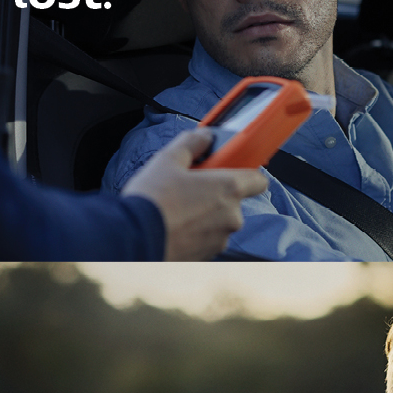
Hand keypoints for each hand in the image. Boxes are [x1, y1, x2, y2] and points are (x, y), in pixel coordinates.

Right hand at [122, 128, 266, 260]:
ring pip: (218, 222)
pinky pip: (206, 239)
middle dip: (215, 195)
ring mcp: (220, 239)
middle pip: (233, 202)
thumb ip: (192, 143)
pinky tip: (173, 227)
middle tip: (189, 189)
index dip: (244, 174)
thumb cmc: (153, 200)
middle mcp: (232, 217)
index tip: (227, 171)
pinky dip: (195, 233)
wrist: (134, 239)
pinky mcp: (206, 256)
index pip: (257, 180)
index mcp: (229, 189)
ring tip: (176, 210)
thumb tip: (203, 136)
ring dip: (204, 216)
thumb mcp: (168, 159)